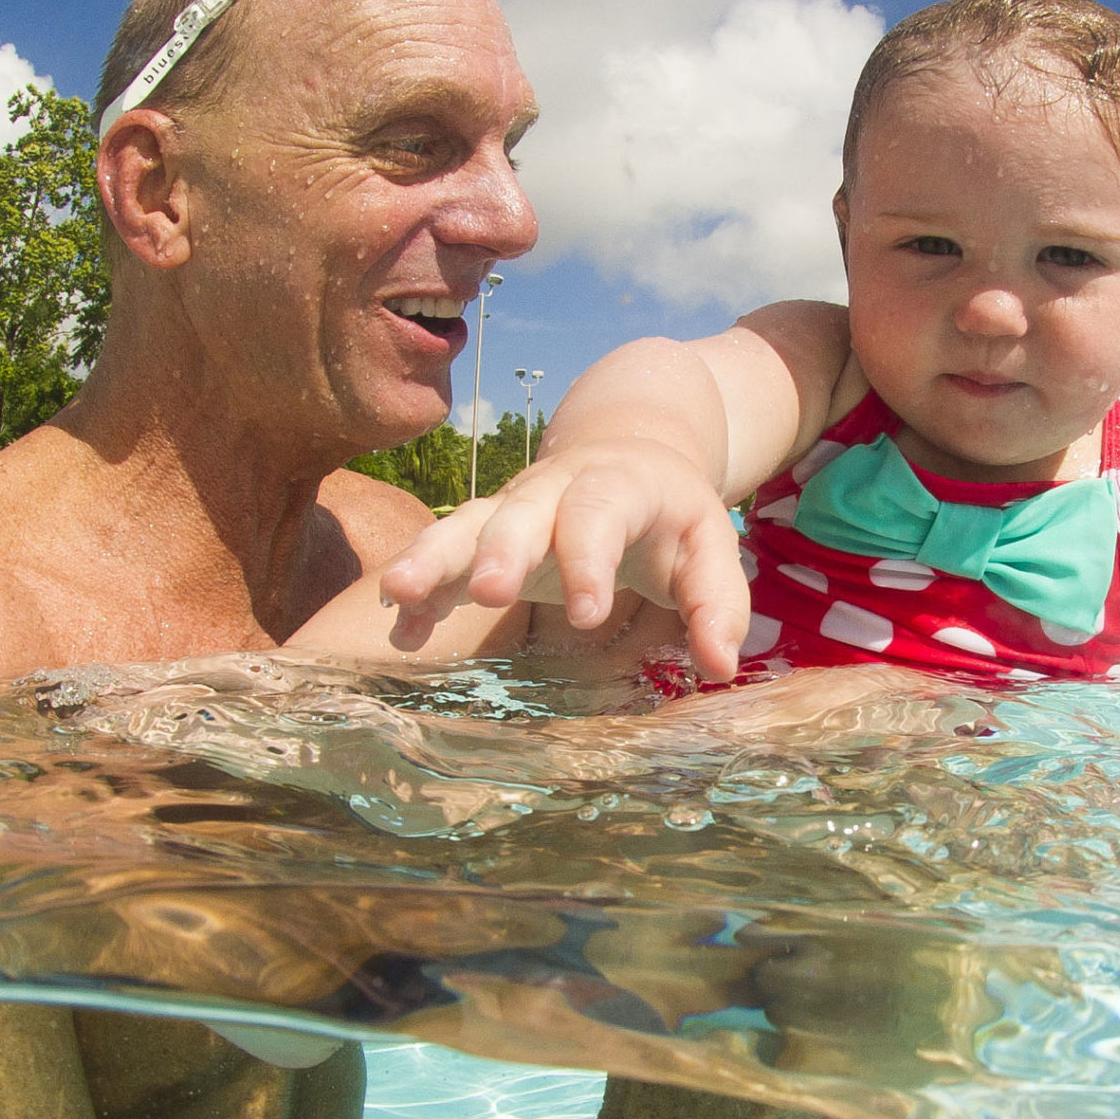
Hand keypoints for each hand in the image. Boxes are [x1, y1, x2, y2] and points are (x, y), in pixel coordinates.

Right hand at [377, 441, 752, 680]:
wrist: (627, 451)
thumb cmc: (670, 514)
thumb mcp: (710, 546)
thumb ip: (718, 604)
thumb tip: (720, 667)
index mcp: (619, 484)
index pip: (600, 513)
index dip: (590, 559)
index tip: (587, 615)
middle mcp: (554, 488)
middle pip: (521, 511)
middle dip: (500, 550)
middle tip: (489, 592)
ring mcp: (512, 508)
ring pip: (466, 525)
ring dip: (432, 558)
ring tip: (399, 595)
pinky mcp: (484, 536)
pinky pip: (445, 556)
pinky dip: (420, 589)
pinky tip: (399, 626)